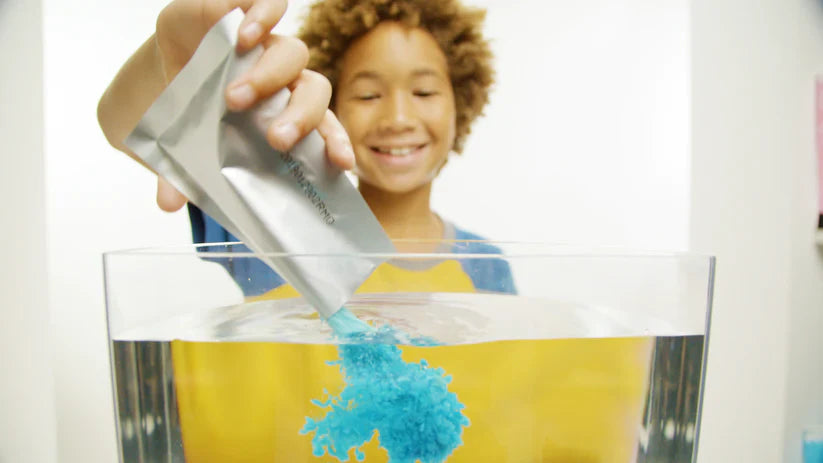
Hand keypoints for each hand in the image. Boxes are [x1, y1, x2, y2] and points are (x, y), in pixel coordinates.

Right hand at [149, 0, 353, 209]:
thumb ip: (182, 173)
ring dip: (269, 78)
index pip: (324, 127)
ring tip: (234, 98)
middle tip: (274, 139)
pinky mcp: (246, 9)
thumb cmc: (198, 107)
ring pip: (293, 54)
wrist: (175, 56)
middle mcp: (287, 78)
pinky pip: (270, 4)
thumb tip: (166, 205)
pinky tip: (245, 35)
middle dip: (300, 117)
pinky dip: (264, 15)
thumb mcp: (188, 141)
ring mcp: (269, 44)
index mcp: (287, 111)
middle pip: (314, 92)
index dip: (335, 142)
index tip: (340, 164)